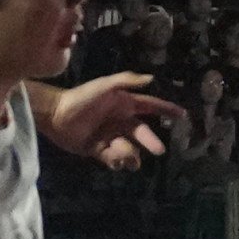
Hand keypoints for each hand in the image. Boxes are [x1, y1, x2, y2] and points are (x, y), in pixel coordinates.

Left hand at [44, 70, 180, 169]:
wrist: (56, 115)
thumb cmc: (81, 98)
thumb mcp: (104, 86)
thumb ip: (127, 81)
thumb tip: (151, 78)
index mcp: (124, 105)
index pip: (150, 107)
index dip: (166, 110)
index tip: (183, 115)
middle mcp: (121, 121)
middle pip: (143, 134)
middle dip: (151, 142)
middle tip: (159, 150)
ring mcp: (111, 137)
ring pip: (131, 150)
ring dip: (130, 153)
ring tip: (120, 152)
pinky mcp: (100, 151)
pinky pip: (115, 159)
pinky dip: (116, 160)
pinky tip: (110, 156)